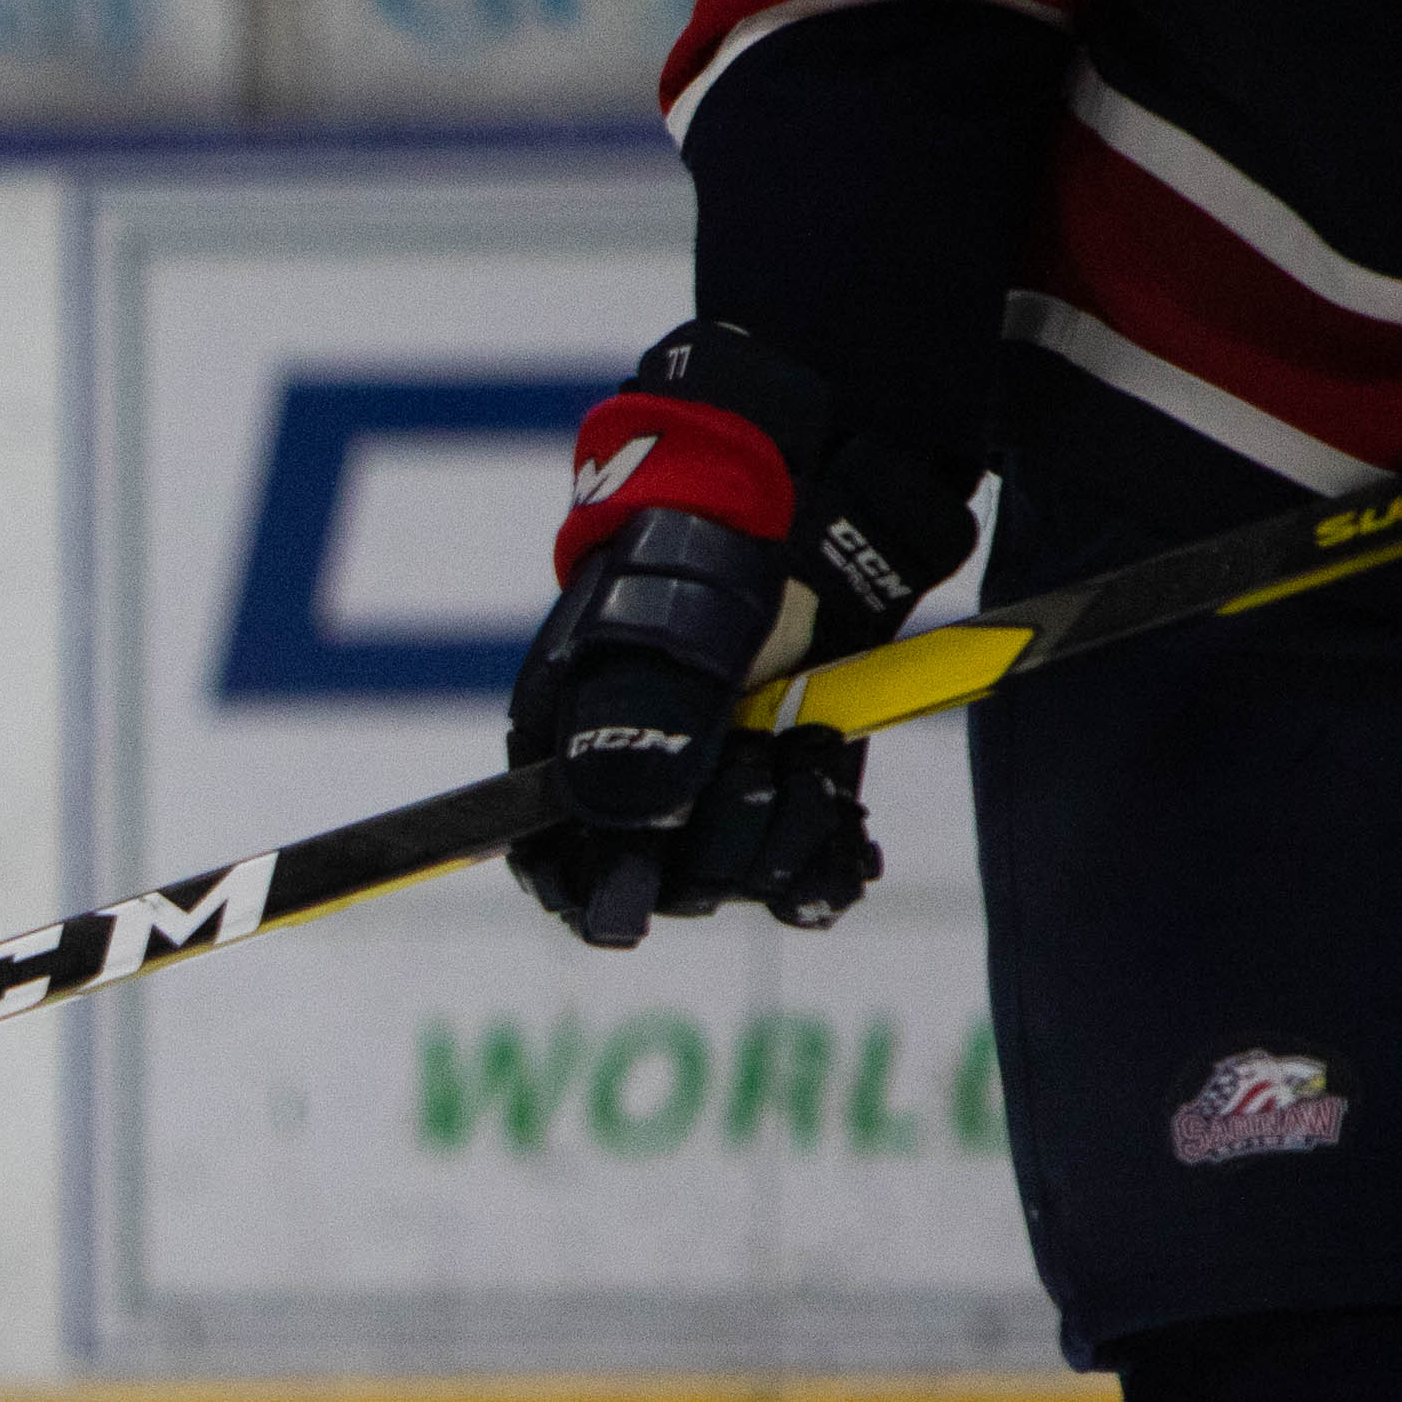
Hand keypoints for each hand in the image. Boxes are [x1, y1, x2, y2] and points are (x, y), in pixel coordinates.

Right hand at [500, 320, 966, 948]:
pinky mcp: (782, 778)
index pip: (555, 865)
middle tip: (770, 756)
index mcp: (570, 750)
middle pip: (664, 882)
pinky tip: (846, 835)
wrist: (800, 500)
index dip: (594, 894)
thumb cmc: (707, 553)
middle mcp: (638, 782)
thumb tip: (626, 823)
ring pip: (738, 876)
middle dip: (726, 842)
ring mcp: (713, 784)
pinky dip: (827, 863)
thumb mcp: (666, 630)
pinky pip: (798, 870)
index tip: (642, 901)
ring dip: (786, 834)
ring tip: (811, 750)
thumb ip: (640, 727)